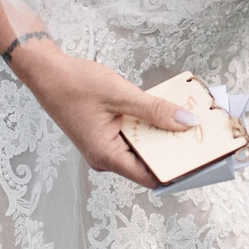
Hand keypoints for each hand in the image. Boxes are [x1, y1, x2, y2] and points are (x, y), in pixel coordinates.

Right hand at [10, 42, 196, 188]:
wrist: (46, 71)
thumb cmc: (73, 84)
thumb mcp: (120, 95)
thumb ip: (155, 110)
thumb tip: (186, 123)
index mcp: (106, 156)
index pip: (150, 176)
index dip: (178, 172)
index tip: (202, 163)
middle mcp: (106, 157)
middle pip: (149, 163)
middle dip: (175, 152)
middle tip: (202, 140)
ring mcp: (106, 146)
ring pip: (143, 149)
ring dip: (164, 137)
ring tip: (189, 124)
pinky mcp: (107, 134)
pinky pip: (135, 136)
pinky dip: (151, 126)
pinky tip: (167, 113)